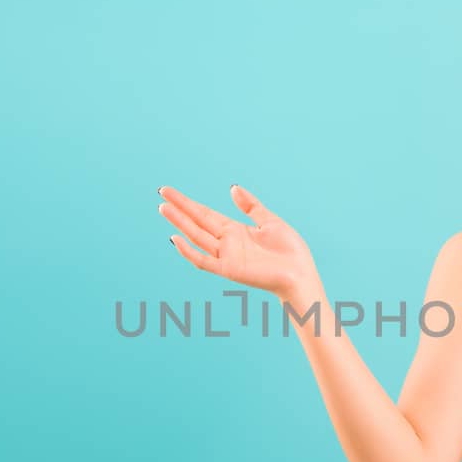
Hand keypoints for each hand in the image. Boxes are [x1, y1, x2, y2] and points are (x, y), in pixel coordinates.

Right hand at [158, 184, 319, 300]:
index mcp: (235, 231)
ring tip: (164, 207)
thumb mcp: (269, 221)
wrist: (300, 274)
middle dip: (179, 207)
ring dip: (180, 223)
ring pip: (197, 236)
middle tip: (161, 192)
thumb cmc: (289, 252)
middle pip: (197, 221)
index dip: (188, 202)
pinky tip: (176, 238)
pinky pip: (204, 261)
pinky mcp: (229, 270)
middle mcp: (226, 243)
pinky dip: (189, 251)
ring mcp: (226, 256)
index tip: (170, 191)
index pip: (205, 214)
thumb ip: (251, 206)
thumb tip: (232, 188)